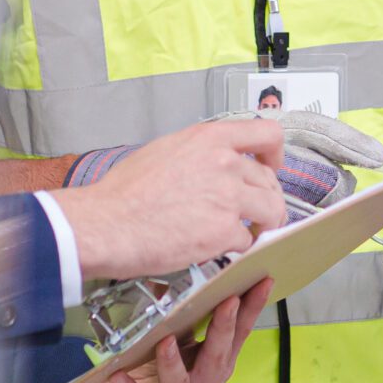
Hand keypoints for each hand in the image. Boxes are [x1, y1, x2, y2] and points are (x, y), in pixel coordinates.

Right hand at [75, 110, 382, 226]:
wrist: (107, 224)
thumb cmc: (124, 193)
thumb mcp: (164, 151)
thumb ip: (198, 153)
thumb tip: (213, 163)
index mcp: (209, 138)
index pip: (267, 134)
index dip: (275, 154)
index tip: (271, 167)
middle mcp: (225, 162)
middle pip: (270, 181)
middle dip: (266, 199)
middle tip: (255, 214)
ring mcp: (228, 197)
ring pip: (270, 210)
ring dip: (262, 225)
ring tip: (247, 234)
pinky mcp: (224, 230)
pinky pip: (248, 241)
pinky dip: (238, 248)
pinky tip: (220, 249)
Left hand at [79, 281, 271, 382]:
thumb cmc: (153, 376)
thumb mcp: (175, 348)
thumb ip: (184, 325)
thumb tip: (188, 280)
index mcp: (216, 371)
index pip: (238, 338)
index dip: (251, 311)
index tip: (262, 283)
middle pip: (217, 361)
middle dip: (222, 330)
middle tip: (227, 302)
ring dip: (173, 364)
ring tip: (164, 341)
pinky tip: (119, 376)